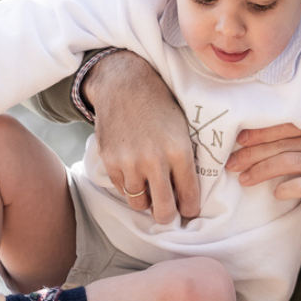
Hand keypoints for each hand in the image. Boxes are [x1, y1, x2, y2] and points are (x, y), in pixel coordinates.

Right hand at [84, 50, 199, 223]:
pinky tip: (135, 171)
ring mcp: (130, 163)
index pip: (189, 196)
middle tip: (169, 211)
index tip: (188, 211)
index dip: (190, 209)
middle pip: (163, 211)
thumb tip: (186, 193)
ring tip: (150, 188)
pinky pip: (122, 190)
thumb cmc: (159, 106)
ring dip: (146, 200)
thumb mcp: (182, 129)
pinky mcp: (110, 162)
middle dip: (168, 215)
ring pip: (139, 204)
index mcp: (179, 151)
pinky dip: (130, 186)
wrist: (125, 84)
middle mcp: (155, 161)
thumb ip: (185, 160)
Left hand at [225, 123, 300, 222]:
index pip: (287, 125)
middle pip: (283, 143)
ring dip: (262, 170)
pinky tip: (276, 193)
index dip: (262, 132)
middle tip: (232, 163)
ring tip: (244, 179)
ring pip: (289, 161)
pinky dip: (286, 188)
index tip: (240, 140)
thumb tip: (262, 146)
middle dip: (253, 153)